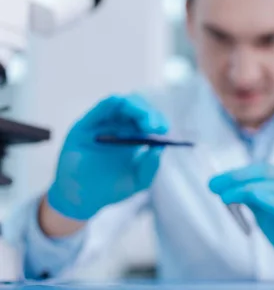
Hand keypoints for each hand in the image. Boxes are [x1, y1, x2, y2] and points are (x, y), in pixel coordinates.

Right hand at [47, 94, 168, 220]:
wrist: (81, 198)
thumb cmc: (111, 188)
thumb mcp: (138, 181)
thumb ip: (151, 166)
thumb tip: (160, 147)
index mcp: (135, 137)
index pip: (151, 121)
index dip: (159, 121)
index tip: (163, 130)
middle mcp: (120, 127)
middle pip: (139, 109)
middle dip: (150, 114)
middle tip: (155, 127)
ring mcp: (104, 124)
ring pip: (123, 103)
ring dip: (137, 108)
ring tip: (145, 123)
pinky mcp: (87, 124)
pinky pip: (103, 107)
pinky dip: (116, 103)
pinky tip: (125, 109)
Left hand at [209, 164, 273, 281]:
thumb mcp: (267, 210)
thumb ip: (252, 197)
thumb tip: (226, 186)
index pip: (262, 169)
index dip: (237, 173)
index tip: (215, 181)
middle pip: (266, 172)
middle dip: (236, 177)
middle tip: (214, 185)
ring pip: (272, 186)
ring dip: (244, 189)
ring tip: (224, 197)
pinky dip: (267, 199)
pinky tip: (252, 195)